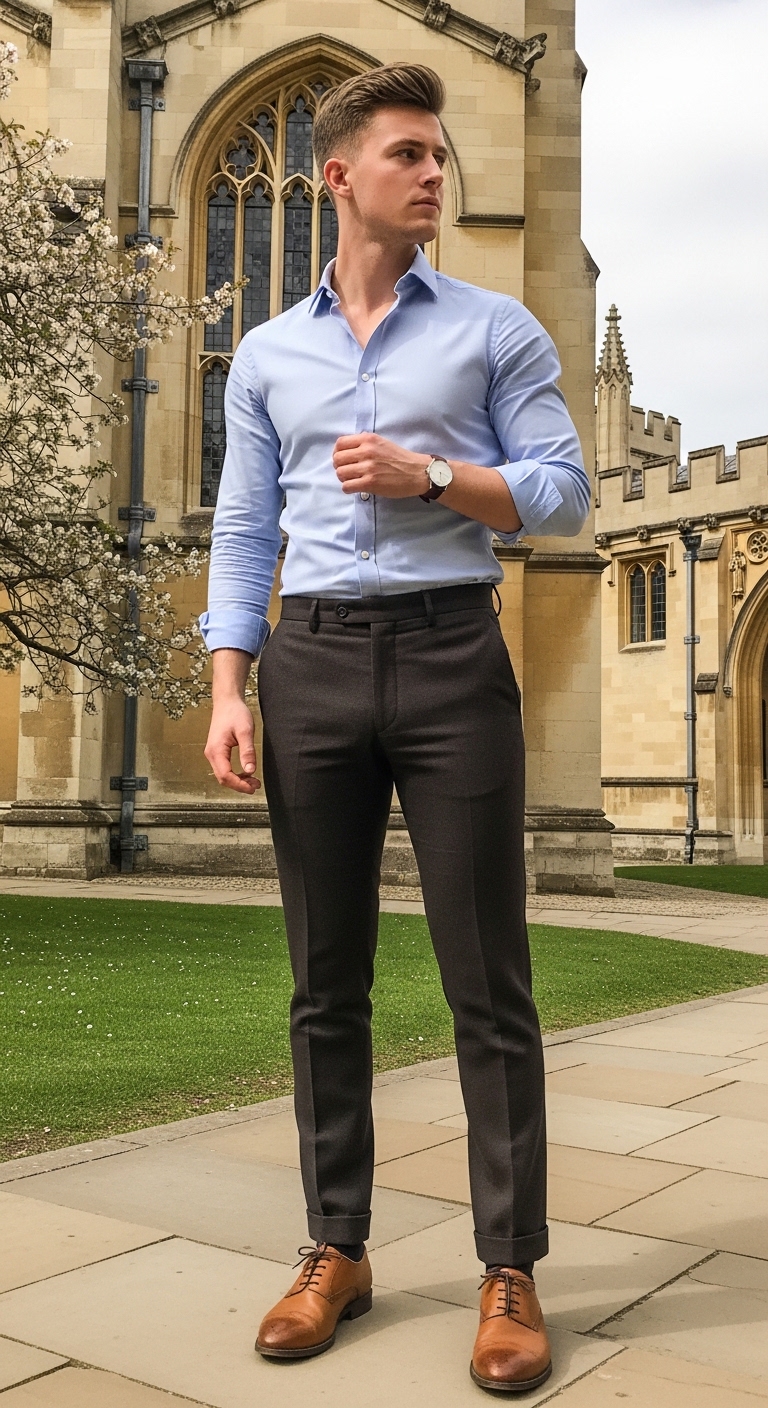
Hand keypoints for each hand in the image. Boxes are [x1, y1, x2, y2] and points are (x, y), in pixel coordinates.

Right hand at [204, 651, 260, 793]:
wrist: (227, 701)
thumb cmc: (235, 713)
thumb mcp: (245, 731)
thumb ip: (247, 751)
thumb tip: (250, 770)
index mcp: (216, 750)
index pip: (225, 775)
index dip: (239, 785)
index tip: (252, 788)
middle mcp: (211, 753)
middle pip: (223, 778)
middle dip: (239, 785)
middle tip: (255, 786)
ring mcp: (213, 753)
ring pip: (223, 774)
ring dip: (237, 780)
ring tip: (253, 781)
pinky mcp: (217, 751)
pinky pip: (224, 768)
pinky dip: (234, 774)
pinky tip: (245, 772)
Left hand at [333, 433, 429, 497]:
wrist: (417, 472)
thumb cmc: (400, 458)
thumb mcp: (382, 443)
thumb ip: (365, 444)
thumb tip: (346, 452)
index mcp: (368, 439)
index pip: (340, 443)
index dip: (337, 452)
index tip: (343, 459)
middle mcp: (366, 451)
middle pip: (337, 459)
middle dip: (339, 467)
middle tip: (348, 471)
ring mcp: (368, 467)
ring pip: (340, 474)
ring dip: (344, 479)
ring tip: (353, 480)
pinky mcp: (370, 483)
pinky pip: (347, 486)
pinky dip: (348, 488)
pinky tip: (356, 487)